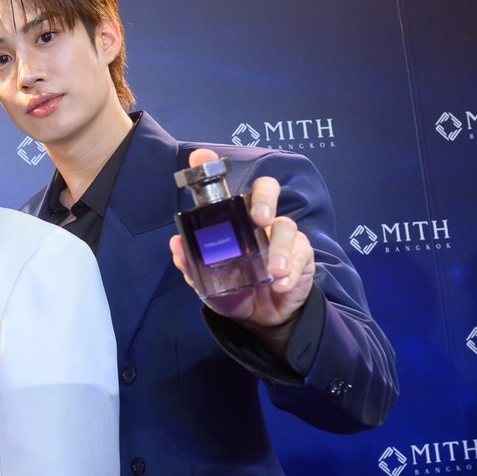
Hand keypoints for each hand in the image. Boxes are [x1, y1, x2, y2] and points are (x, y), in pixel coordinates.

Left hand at [169, 149, 315, 348]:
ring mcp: (280, 236)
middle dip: (264, 198)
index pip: (224, 189)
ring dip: (280, 249)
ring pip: (286, 226)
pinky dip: (290, 270)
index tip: (201, 157)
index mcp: (232, 221)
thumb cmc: (234, 290)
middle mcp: (257, 221)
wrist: (260, 318)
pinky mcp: (301, 255)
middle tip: (259, 218)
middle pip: (266, 190)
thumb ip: (191, 265)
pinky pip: (300, 254)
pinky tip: (280, 284)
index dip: (212, 168)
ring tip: (273, 270)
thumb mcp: (207, 283)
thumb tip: (175, 246)